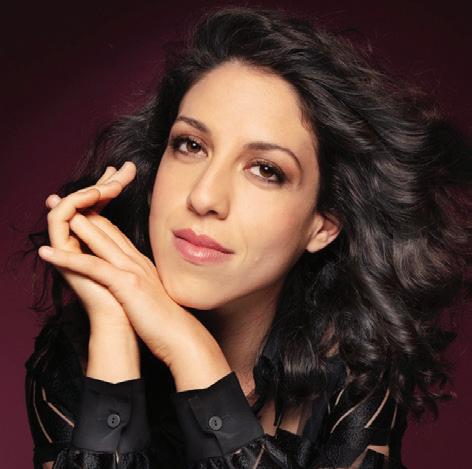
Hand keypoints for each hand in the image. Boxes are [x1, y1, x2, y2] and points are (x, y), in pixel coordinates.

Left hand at [39, 162, 214, 367]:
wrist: (180, 336)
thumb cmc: (165, 320)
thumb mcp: (149, 294)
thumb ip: (139, 282)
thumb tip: (129, 282)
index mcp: (140, 263)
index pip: (115, 234)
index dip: (95, 219)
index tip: (78, 209)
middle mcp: (136, 261)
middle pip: (107, 229)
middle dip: (83, 211)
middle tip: (60, 198)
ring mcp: (132, 270)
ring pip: (100, 241)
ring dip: (74, 225)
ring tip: (54, 211)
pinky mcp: (126, 285)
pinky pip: (92, 266)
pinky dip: (68, 258)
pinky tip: (48, 253)